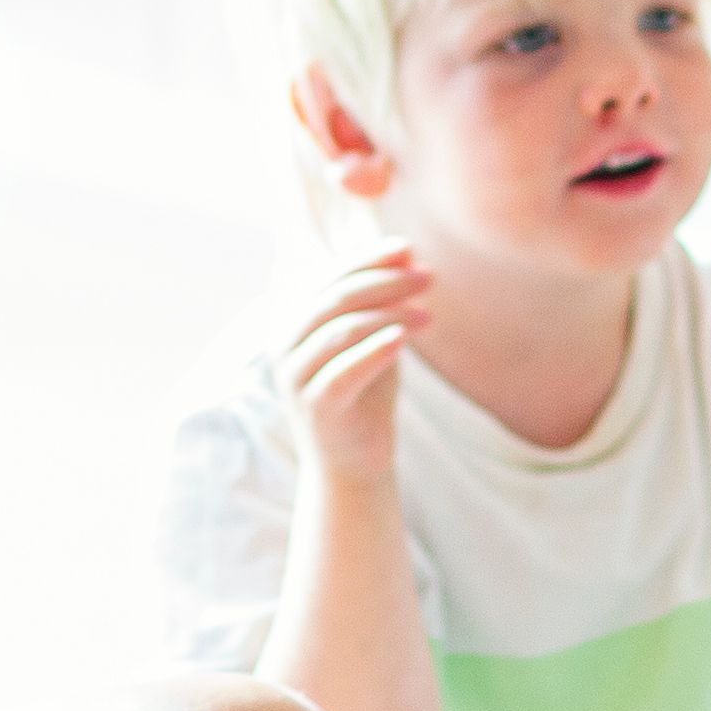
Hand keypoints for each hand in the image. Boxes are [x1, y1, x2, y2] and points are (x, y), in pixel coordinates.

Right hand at [276, 247, 429, 484]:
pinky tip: (403, 340)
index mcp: (291, 318)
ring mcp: (294, 376)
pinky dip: (374, 352)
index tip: (408, 248)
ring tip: (428, 316)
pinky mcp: (313, 407)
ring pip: (340, 330)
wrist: (354, 462)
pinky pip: (344, 371)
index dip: (366, 258)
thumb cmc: (364, 391)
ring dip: (389, 315)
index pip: (326, 274)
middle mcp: (282, 343)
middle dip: (384, 282)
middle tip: (428, 277)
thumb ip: (381, 298)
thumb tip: (406, 249)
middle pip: (333, 297)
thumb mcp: (373, 336)